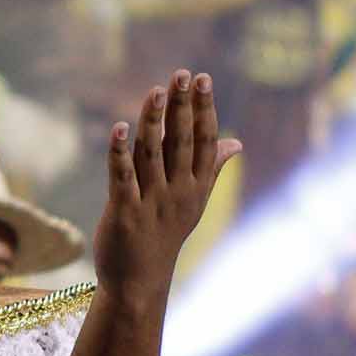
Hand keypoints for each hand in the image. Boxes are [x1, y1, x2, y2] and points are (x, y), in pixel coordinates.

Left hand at [90, 72, 239, 303]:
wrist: (139, 281)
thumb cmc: (166, 234)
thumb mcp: (194, 202)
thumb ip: (212, 168)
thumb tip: (237, 143)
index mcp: (197, 187)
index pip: (206, 142)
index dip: (204, 110)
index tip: (203, 79)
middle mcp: (179, 193)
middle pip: (182, 143)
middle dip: (183, 107)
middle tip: (182, 74)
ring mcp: (152, 203)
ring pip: (152, 155)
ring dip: (153, 121)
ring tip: (155, 91)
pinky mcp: (125, 212)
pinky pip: (122, 177)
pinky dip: (119, 152)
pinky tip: (118, 128)